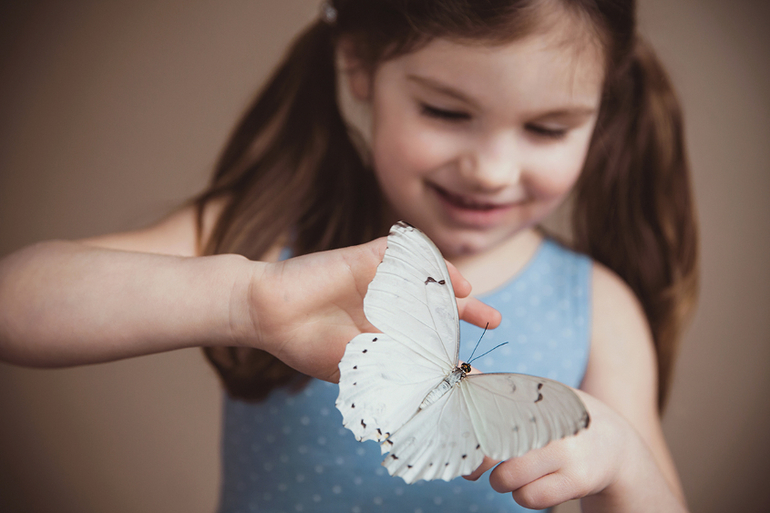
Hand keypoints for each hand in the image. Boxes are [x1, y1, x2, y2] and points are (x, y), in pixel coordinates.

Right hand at [242, 237, 500, 381]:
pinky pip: (406, 252)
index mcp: (381, 332)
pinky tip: (449, 278)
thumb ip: (396, 366)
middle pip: (434, 304)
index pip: (425, 336)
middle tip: (494, 318)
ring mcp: (377, 279)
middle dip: (465, 311)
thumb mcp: (358, 364)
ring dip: (450, 286)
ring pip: (424, 277)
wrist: (266, 312)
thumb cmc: (306, 344)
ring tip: (471, 296)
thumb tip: (438, 382)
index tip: (474, 363)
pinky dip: (430, 261)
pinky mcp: (366, 256)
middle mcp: (384, 305)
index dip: (451, 345)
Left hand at [463, 391, 683, 510]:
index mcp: (534, 395)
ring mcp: (565, 449)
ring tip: (513, 474)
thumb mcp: (533, 397)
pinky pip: (530, 497)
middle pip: (491, 445)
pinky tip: (533, 486)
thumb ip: (494, 385)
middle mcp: (548, 419)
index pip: (486, 408)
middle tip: (474, 468)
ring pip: (506, 478)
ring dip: (502, 482)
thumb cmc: (558, 420)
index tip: (460, 441)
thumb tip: (458, 368)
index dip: (466, 429)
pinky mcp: (577, 478)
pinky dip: (524, 496)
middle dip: (476, 462)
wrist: (615, 445)